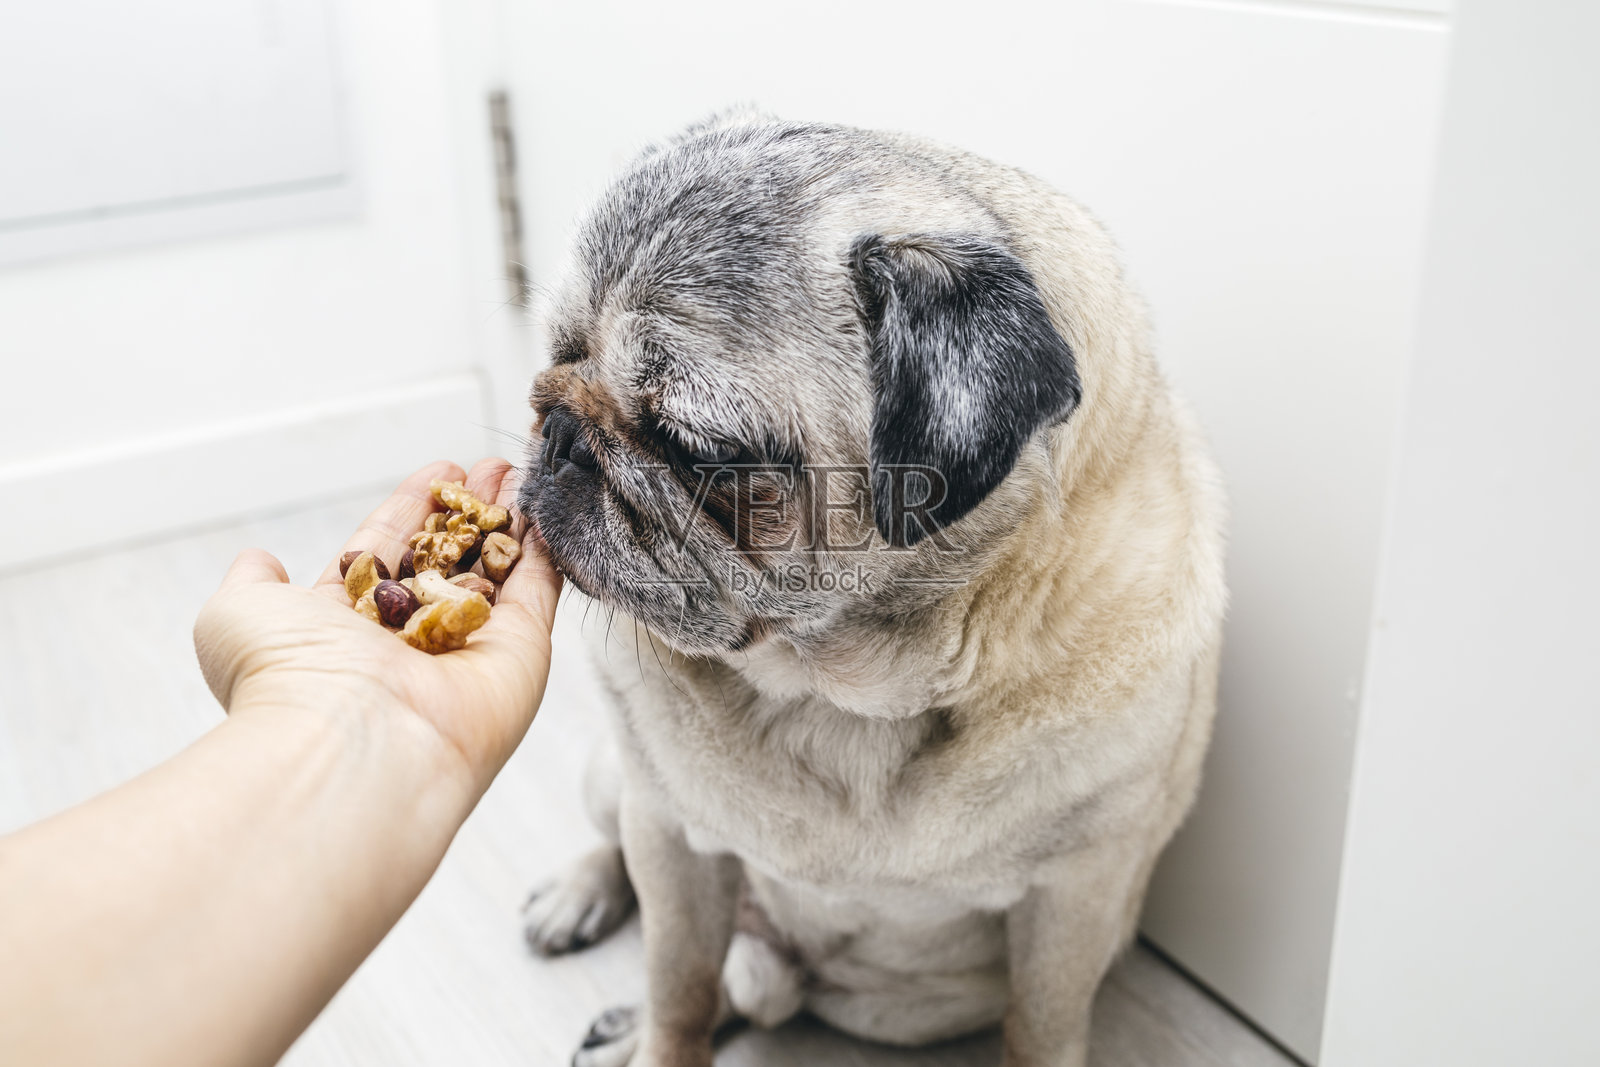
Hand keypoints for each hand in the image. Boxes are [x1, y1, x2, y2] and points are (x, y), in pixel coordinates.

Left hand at [193, 458, 562, 799]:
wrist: (351, 737)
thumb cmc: (286, 678)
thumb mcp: (238, 614)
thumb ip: (252, 583)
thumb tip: (258, 561)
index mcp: (345, 629)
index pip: (387, 553)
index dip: (412, 510)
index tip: (441, 472)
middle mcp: (409, 642)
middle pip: (447, 560)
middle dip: (469, 511)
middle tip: (491, 467)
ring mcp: (469, 649)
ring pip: (496, 572)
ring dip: (511, 522)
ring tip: (523, 473)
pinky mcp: (520, 654)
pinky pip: (537, 593)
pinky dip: (544, 553)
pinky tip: (548, 510)